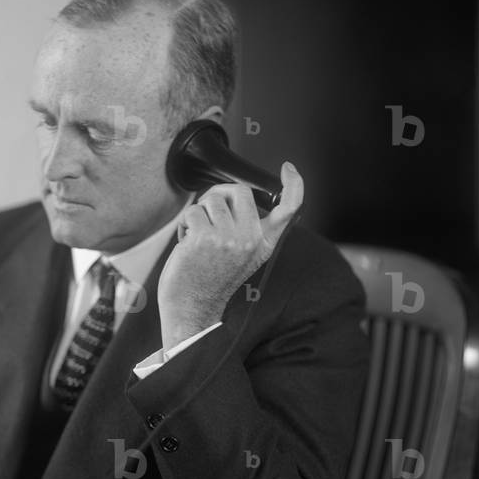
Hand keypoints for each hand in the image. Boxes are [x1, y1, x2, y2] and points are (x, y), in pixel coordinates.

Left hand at [157, 162, 303, 349]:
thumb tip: (235, 196)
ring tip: (197, 237)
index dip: (294, 185)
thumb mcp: (243, 257)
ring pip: (212, 199)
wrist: (192, 309)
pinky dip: (184, 225)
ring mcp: (228, 238)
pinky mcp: (204, 238)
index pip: (288, 210)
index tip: (289, 169)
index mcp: (264, 244)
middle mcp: (250, 239)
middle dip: (219, 195)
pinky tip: (186, 244)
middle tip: (209, 215)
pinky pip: (192, 212)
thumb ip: (248, 231)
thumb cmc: (210, 281)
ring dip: (199, 214)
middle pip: (239, 190)